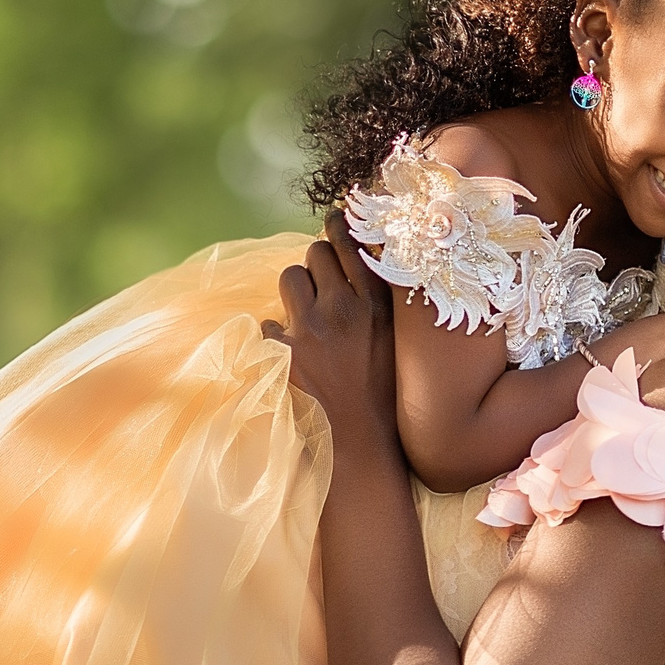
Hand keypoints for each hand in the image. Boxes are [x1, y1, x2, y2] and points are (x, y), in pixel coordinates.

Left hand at [265, 214, 401, 455]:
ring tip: (305, 317)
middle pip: (316, 253)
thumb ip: (379, 299)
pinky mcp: (284, 352)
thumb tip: (359, 259)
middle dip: (315, 264)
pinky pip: (268, 323)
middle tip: (321, 286)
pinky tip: (292, 356)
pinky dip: (276, 336)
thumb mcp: (396, 339)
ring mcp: (312, 329)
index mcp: (379, 303)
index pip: (352, 242)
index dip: (339, 226)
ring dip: (295, 291)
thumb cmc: (384, 393)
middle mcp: (346, 308)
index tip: (334, 219)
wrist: (363, 446)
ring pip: (290, 276)